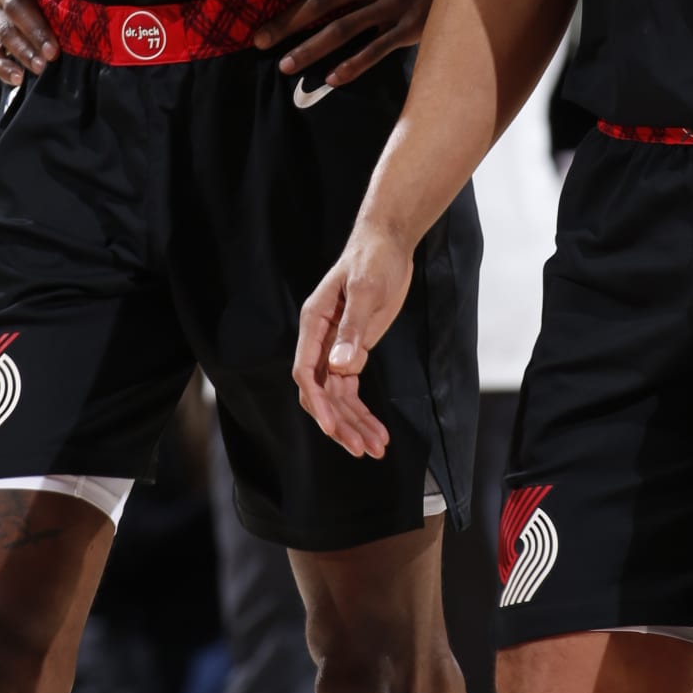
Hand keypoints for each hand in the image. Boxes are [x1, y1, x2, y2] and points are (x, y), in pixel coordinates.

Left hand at [251, 0, 465, 87]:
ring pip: (341, 31)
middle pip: (320, 1)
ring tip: (283, 65)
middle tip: (258, 38)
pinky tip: (331, 79)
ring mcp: (394, 4)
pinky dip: (353, 66)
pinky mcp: (413, 27)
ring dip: (309, 50)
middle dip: (285, 21)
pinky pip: (376, 50)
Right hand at [294, 222, 416, 456]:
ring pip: (337, 397)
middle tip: (361, 449)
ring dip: (354, 424)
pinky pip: (350, 390)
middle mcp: (319, 341)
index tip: (334, 427)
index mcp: (314, 325)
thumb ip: (352, 329)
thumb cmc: (372, 260)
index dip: (318, 403)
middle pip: (321, 393)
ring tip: (376, 448)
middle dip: (340, 423)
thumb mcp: (366, 290)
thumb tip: (340, 367)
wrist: (387, 243)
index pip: (306, 373)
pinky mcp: (353, 351)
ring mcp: (335, 349)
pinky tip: (377, 431)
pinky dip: (362, 411)